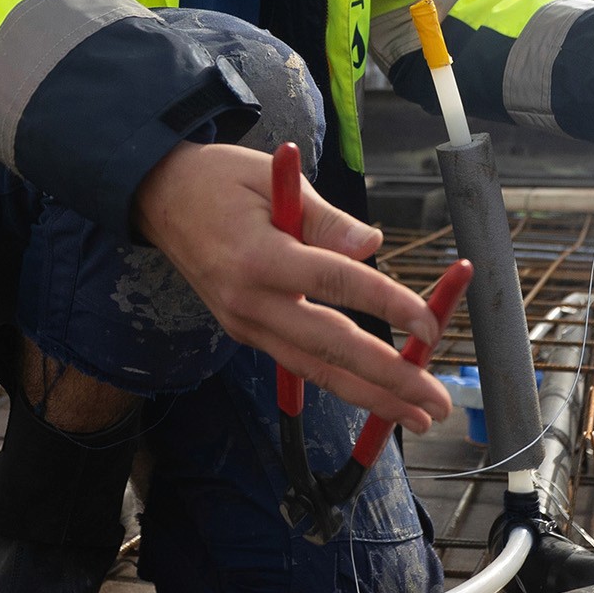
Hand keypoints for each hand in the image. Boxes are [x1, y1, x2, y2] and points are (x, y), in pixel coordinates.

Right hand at [133, 143, 455, 431]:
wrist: (159, 199)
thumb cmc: (219, 181)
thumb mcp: (273, 178)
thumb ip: (326, 219)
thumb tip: (372, 248)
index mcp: (259, 258)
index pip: (335, 283)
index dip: (387, 303)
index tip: (428, 324)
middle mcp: (249, 302)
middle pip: (328, 348)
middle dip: (387, 380)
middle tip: (434, 402)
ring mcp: (243, 323)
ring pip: (313, 368)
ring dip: (368, 396)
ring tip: (415, 415)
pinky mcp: (244, 332)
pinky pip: (297, 362)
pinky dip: (338, 381)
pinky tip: (374, 396)